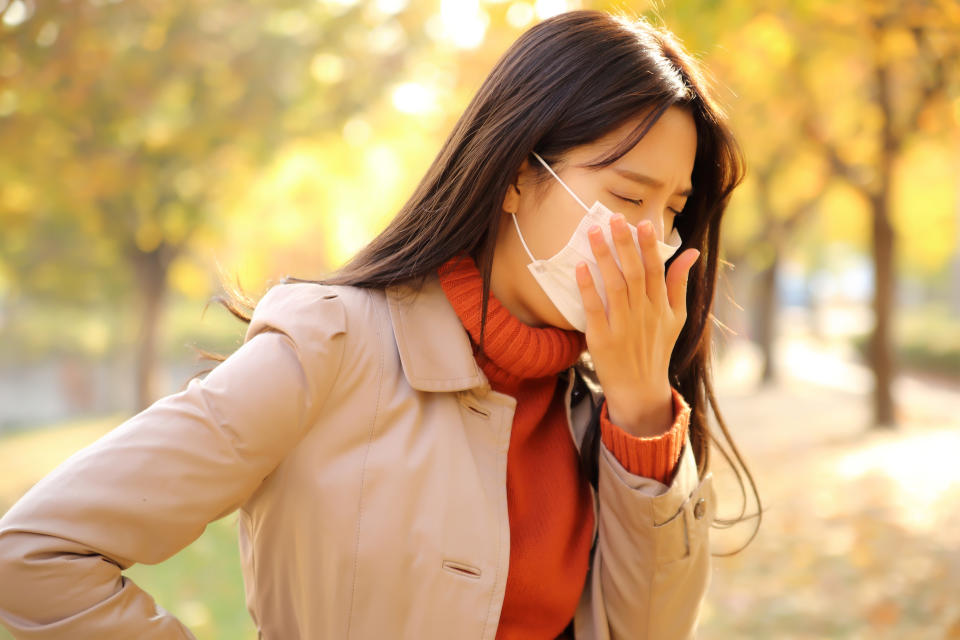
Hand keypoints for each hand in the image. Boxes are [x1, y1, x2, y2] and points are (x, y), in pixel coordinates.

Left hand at [574, 213, 698, 435]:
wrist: (641, 389)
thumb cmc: (657, 348)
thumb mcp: (677, 317)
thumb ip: (680, 283)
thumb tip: (691, 251)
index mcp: (661, 305)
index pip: (656, 269)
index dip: (650, 245)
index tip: (644, 222)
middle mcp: (644, 313)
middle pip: (634, 272)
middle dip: (625, 244)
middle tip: (614, 218)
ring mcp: (623, 326)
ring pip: (614, 286)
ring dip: (604, 257)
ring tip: (594, 232)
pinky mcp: (602, 339)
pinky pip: (595, 309)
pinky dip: (588, 288)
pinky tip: (581, 268)